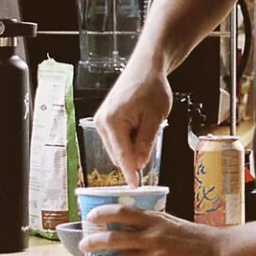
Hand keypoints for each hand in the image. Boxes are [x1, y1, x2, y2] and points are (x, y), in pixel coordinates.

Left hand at [87, 206, 231, 255]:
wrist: (219, 253)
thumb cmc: (197, 237)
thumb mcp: (172, 221)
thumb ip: (151, 222)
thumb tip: (128, 222)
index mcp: (156, 220)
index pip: (122, 212)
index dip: (102, 214)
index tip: (90, 217)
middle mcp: (153, 238)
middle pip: (114, 238)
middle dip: (94, 242)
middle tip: (83, 245)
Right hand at [94, 67, 173, 186]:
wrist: (145, 68)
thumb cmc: (152, 89)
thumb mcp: (155, 118)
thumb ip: (146, 143)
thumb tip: (139, 165)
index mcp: (112, 122)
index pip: (122, 155)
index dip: (130, 172)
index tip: (135, 187)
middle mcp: (101, 124)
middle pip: (117, 154)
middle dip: (133, 157)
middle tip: (150, 143)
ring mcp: (100, 122)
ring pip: (116, 149)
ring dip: (131, 148)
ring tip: (145, 126)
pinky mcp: (104, 120)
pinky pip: (115, 140)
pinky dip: (127, 140)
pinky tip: (138, 126)